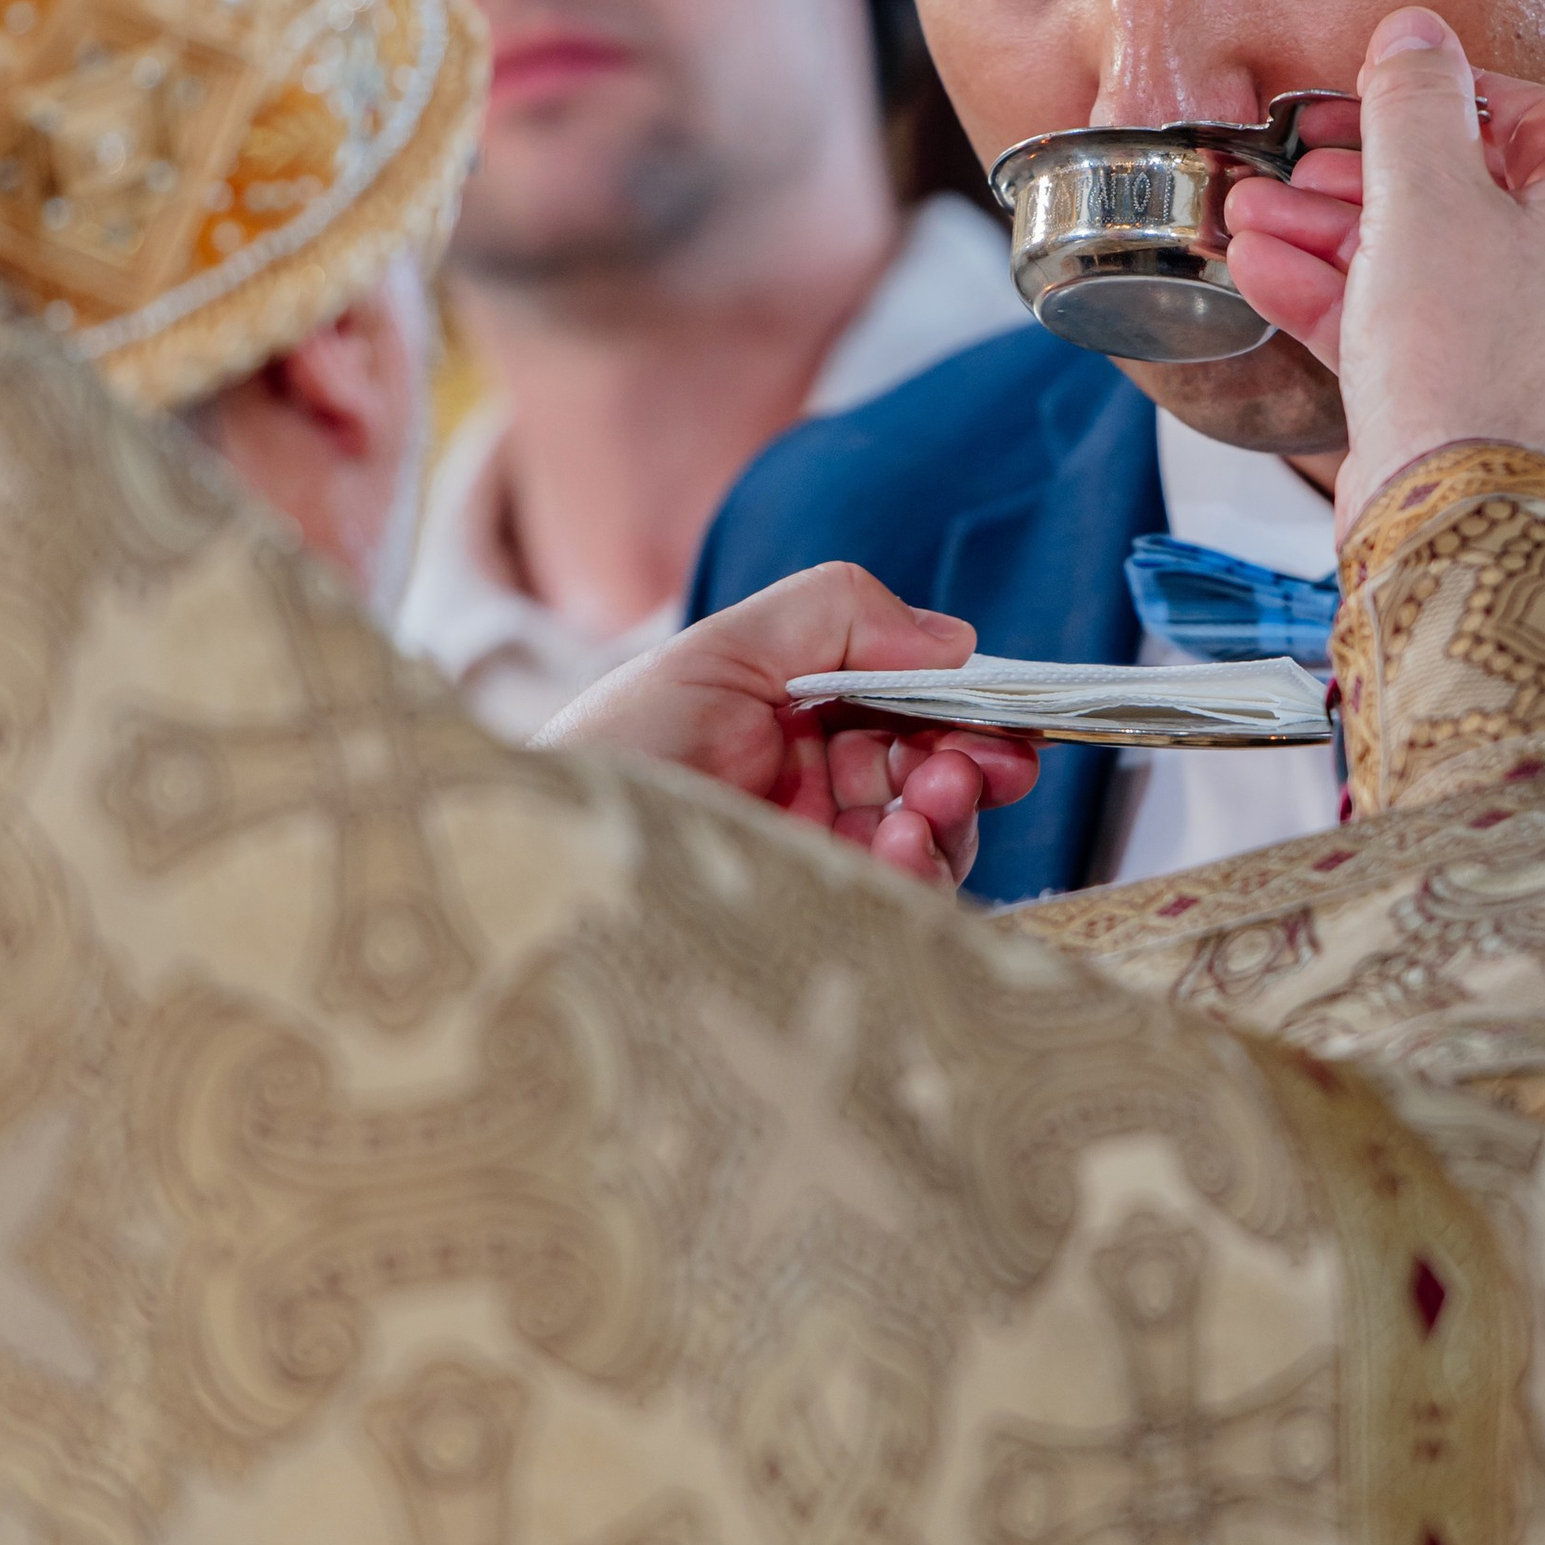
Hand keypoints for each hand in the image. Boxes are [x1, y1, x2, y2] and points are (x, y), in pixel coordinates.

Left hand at [534, 564, 1040, 893]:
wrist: (538, 866)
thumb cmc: (610, 754)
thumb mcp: (716, 649)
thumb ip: (835, 615)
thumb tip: (956, 637)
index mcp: (791, 721)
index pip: (909, 711)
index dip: (966, 713)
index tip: (1006, 721)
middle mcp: (810, 793)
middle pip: (934, 779)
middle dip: (967, 768)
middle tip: (962, 772)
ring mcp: (813, 865)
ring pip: (930, 846)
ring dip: (948, 823)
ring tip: (918, 816)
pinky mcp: (812, 928)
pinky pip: (898, 911)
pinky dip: (920, 877)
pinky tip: (896, 855)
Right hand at [1222, 7, 1544, 527]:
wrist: (1460, 520)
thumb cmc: (1468, 352)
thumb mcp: (1427, 193)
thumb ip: (1414, 100)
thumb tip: (1415, 29)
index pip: (1536, 118)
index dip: (1439, 96)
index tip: (1363, 90)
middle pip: (1475, 194)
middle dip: (1362, 175)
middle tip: (1291, 158)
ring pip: (1437, 266)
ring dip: (1336, 235)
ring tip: (1249, 212)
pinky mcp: (1496, 407)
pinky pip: (1425, 330)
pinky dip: (1349, 301)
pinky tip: (1263, 272)